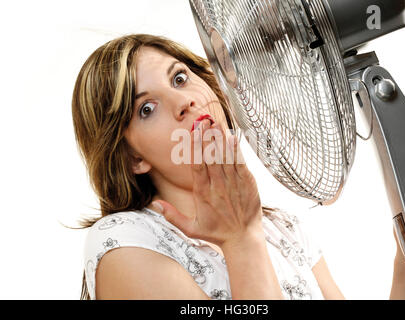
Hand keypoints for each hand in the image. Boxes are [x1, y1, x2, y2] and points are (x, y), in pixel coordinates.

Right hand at [151, 120, 263, 246]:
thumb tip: (154, 204)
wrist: (243, 238)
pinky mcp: (247, 184)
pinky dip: (237, 151)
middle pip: (211, 158)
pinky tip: (233, 138)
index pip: (197, 166)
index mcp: (202, 194)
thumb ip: (172, 216)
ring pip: (225, 158)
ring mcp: (233, 184)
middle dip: (207, 138)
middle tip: (203, 121)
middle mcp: (217, 187)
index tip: (192, 133)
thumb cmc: (216, 232)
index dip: (194, 148)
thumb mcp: (191, 228)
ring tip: (216, 123)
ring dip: (220, 140)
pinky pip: (240, 164)